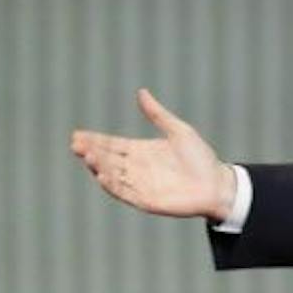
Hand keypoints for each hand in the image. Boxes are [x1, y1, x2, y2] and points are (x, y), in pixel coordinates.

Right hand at [70, 88, 236, 221]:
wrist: (217, 184)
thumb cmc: (200, 157)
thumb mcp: (178, 130)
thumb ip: (157, 114)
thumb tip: (141, 92)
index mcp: (140, 151)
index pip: (112, 145)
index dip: (95, 140)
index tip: (77, 134)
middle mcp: (136, 168)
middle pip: (107, 159)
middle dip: (91, 151)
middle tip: (75, 143)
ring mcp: (139, 185)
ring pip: (112, 174)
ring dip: (98, 166)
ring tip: (85, 155)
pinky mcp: (145, 200)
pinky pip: (124, 192)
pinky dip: (111, 185)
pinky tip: (101, 175)